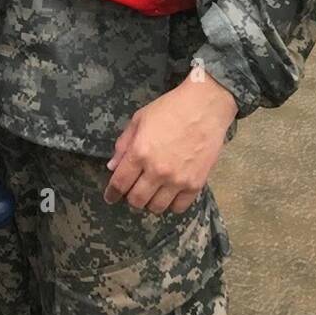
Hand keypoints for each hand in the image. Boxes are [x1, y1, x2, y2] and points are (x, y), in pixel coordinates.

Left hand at [103, 69, 238, 215]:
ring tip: (152, 192)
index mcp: (140, 152)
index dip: (112, 193)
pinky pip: (179, 207)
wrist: (205, 107)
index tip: (110, 197)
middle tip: (133, 191)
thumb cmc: (170, 108)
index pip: (120, 183)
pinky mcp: (195, 184)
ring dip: (150, 202)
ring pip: (156, 207)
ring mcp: (177, 180)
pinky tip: (170, 194)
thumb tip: (112, 167)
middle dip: (131, 198)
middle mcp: (157, 170)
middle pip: (137, 200)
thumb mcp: (140, 119)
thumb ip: (123, 144)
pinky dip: (171, 204)